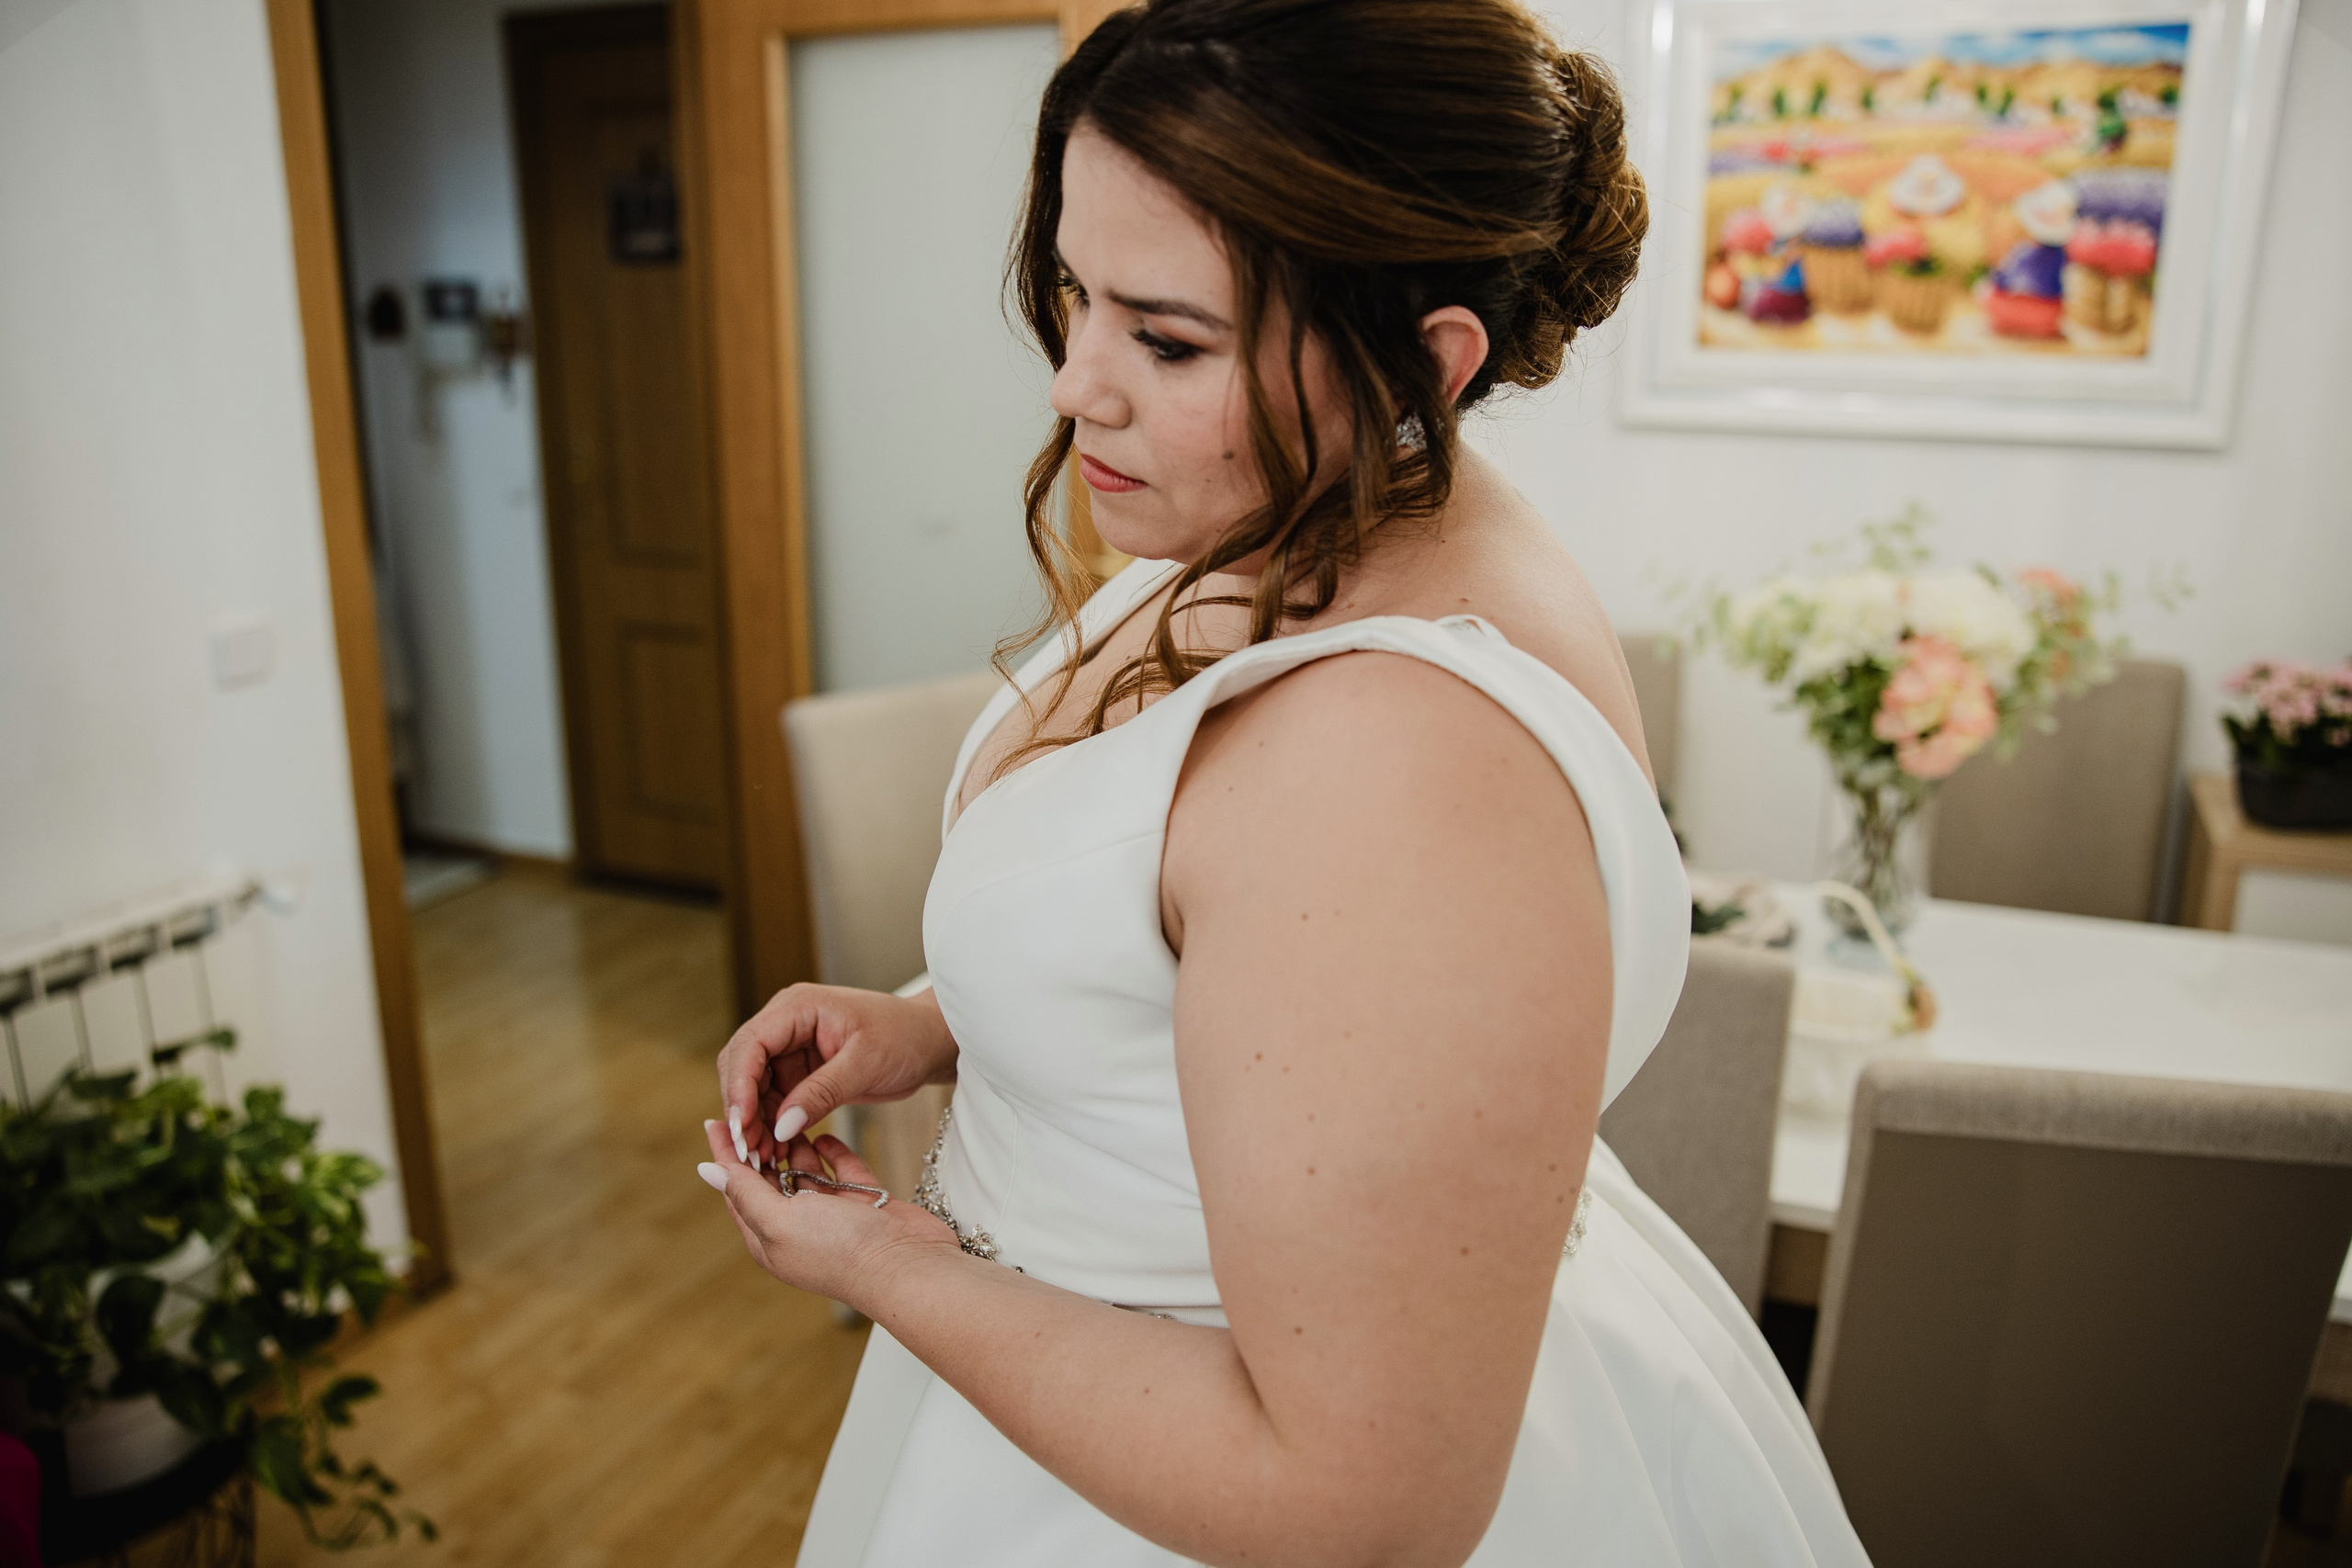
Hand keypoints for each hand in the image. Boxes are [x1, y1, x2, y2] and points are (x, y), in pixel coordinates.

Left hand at [697, 1120, 958, 1310]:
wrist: (907, 1265)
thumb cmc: (841, 1251)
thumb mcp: (780, 1221)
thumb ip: (745, 1193)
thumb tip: (707, 1172)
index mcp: (768, 1239)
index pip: (737, 1190)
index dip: (725, 1155)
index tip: (714, 1119)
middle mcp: (797, 1227)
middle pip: (768, 1179)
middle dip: (759, 1146)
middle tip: (752, 1108)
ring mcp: (832, 1214)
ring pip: (804, 1171)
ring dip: (792, 1145)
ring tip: (783, 1112)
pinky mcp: (862, 1201)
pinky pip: (841, 1169)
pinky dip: (831, 1151)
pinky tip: (822, 1133)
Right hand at [715, 984, 955, 1168]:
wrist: (930, 1042)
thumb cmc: (905, 1037)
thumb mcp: (865, 1064)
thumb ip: (821, 1093)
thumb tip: (780, 1126)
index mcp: (798, 1007)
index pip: (750, 1044)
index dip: (739, 1085)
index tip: (742, 1125)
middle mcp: (786, 1024)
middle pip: (742, 1067)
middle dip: (743, 1109)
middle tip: (749, 1151)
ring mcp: (791, 1048)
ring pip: (754, 1089)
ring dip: (756, 1122)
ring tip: (764, 1158)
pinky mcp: (800, 1072)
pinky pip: (774, 1100)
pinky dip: (773, 1125)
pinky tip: (778, 1150)